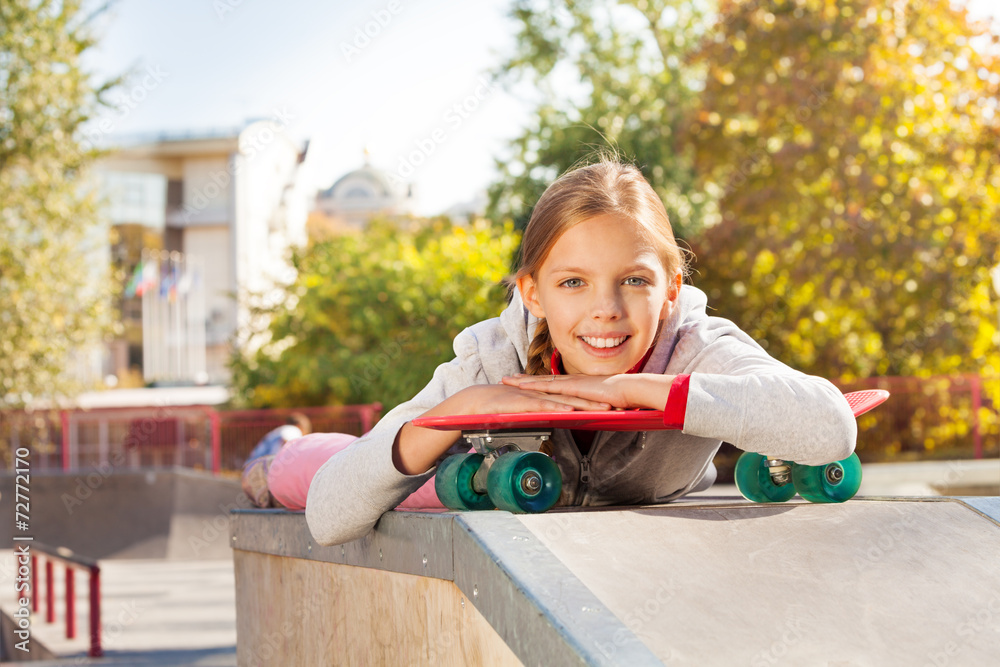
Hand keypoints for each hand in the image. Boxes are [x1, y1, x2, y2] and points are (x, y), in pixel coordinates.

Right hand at [433, 383, 611, 416]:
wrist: (474, 404)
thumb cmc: (500, 410)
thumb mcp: (526, 414)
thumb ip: (542, 417)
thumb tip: (558, 424)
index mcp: (544, 396)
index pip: (573, 398)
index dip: (592, 401)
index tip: (612, 406)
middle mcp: (541, 393)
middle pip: (574, 397)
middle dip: (596, 402)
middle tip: (618, 407)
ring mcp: (532, 396)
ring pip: (563, 400)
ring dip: (584, 405)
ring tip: (603, 410)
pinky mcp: (522, 402)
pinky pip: (543, 405)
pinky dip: (558, 408)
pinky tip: (571, 412)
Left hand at [500, 373, 674, 409]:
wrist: (633, 389)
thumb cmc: (624, 398)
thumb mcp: (606, 405)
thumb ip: (597, 409)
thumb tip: (599, 417)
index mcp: (579, 386)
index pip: (554, 385)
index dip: (538, 383)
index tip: (525, 383)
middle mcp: (572, 382)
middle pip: (543, 380)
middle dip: (524, 380)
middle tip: (507, 378)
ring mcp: (572, 383)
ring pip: (542, 381)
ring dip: (523, 381)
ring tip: (507, 381)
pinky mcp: (573, 387)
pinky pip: (549, 386)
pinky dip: (534, 386)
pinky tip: (522, 387)